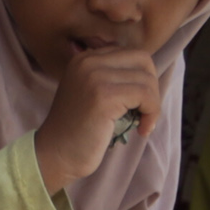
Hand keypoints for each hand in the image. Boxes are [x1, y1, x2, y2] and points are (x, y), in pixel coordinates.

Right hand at [36, 45, 159, 193]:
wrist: (55, 154)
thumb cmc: (78, 131)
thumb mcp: (92, 93)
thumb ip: (113, 78)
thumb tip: (149, 76)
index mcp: (85, 58)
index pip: (132, 54)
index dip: (143, 79)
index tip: (139, 104)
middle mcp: (88, 61)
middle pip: (143, 60)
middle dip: (152, 87)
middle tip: (146, 112)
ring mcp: (95, 77)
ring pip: (147, 80)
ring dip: (153, 104)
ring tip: (143, 123)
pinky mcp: (104, 96)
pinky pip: (145, 96)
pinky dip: (151, 114)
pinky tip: (142, 130)